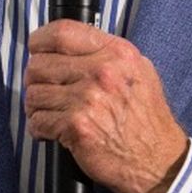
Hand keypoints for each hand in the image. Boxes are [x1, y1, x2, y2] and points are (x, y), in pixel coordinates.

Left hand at [24, 20, 189, 192]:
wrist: (157, 160)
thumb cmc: (146, 119)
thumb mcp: (139, 72)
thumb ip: (107, 55)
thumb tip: (68, 47)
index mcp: (117, 53)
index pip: (61, 32)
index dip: (40, 42)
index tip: (37, 51)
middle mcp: (103, 72)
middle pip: (40, 64)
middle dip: (37, 80)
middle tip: (48, 92)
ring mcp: (88, 99)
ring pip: (34, 93)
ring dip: (38, 107)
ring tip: (53, 114)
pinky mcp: (76, 126)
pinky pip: (37, 121)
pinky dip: (40, 129)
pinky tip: (54, 132)